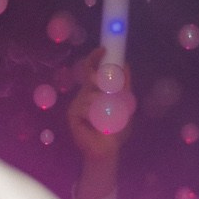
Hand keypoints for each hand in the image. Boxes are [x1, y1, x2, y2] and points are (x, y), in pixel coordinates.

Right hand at [67, 48, 136, 162]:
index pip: (92, 68)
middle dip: (101, 79)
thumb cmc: (116, 128)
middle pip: (89, 75)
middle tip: (110, 87)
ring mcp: (77, 102)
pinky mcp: (72, 113)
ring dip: (103, 104)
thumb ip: (125, 86)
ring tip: (109, 118)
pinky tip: (97, 124)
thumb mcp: (125, 104)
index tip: (103, 50)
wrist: (108, 148)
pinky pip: (85, 106)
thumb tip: (125, 64)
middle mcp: (85, 93)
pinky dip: (95, 114)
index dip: (95, 58)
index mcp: (96, 89)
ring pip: (90, 93)